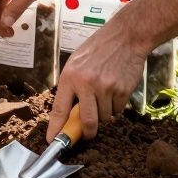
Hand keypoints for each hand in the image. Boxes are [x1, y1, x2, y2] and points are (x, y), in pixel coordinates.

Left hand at [46, 22, 146, 140]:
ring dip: (104, 114)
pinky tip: (116, 91)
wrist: (126, 37)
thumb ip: (72, 85)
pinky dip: (116, 107)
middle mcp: (86, 84)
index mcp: (70, 77)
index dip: (56, 128)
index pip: (59, 109)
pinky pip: (118, 111)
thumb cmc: (99, 48)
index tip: (51, 140)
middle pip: (86, 122)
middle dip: (87, 132)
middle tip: (88, 134)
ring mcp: (106, 89)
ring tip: (105, 95)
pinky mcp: (122, 91)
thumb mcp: (76, 62)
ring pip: (104, 117)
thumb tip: (68, 112)